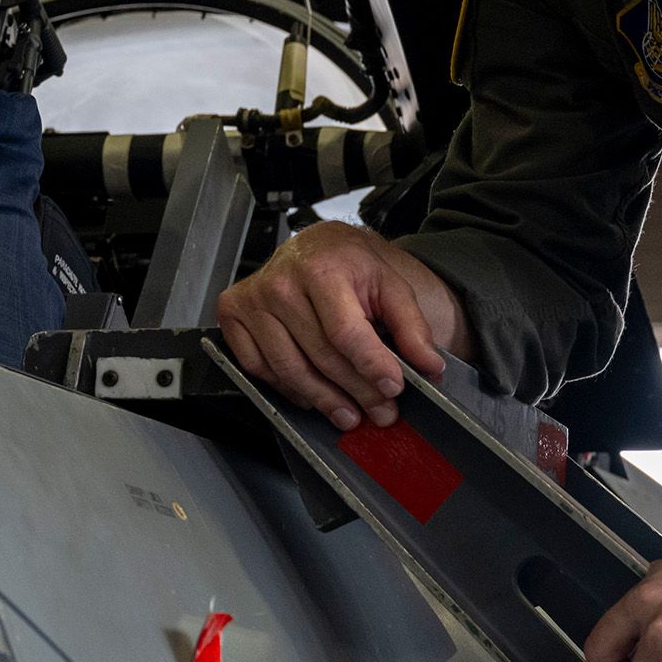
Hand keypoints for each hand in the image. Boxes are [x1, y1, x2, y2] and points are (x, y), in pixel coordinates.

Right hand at [214, 222, 462, 429]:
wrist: (317, 247)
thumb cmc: (350, 265)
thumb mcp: (390, 284)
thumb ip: (411, 326)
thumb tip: (428, 366)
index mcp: (321, 267)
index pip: (345, 332)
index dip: (371, 365)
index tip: (393, 388)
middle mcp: (280, 282)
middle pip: (321, 356)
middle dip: (357, 391)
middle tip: (381, 411)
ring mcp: (253, 300)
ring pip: (290, 370)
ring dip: (324, 400)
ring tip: (351, 414)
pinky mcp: (233, 314)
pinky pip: (260, 369)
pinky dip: (288, 389)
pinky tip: (313, 394)